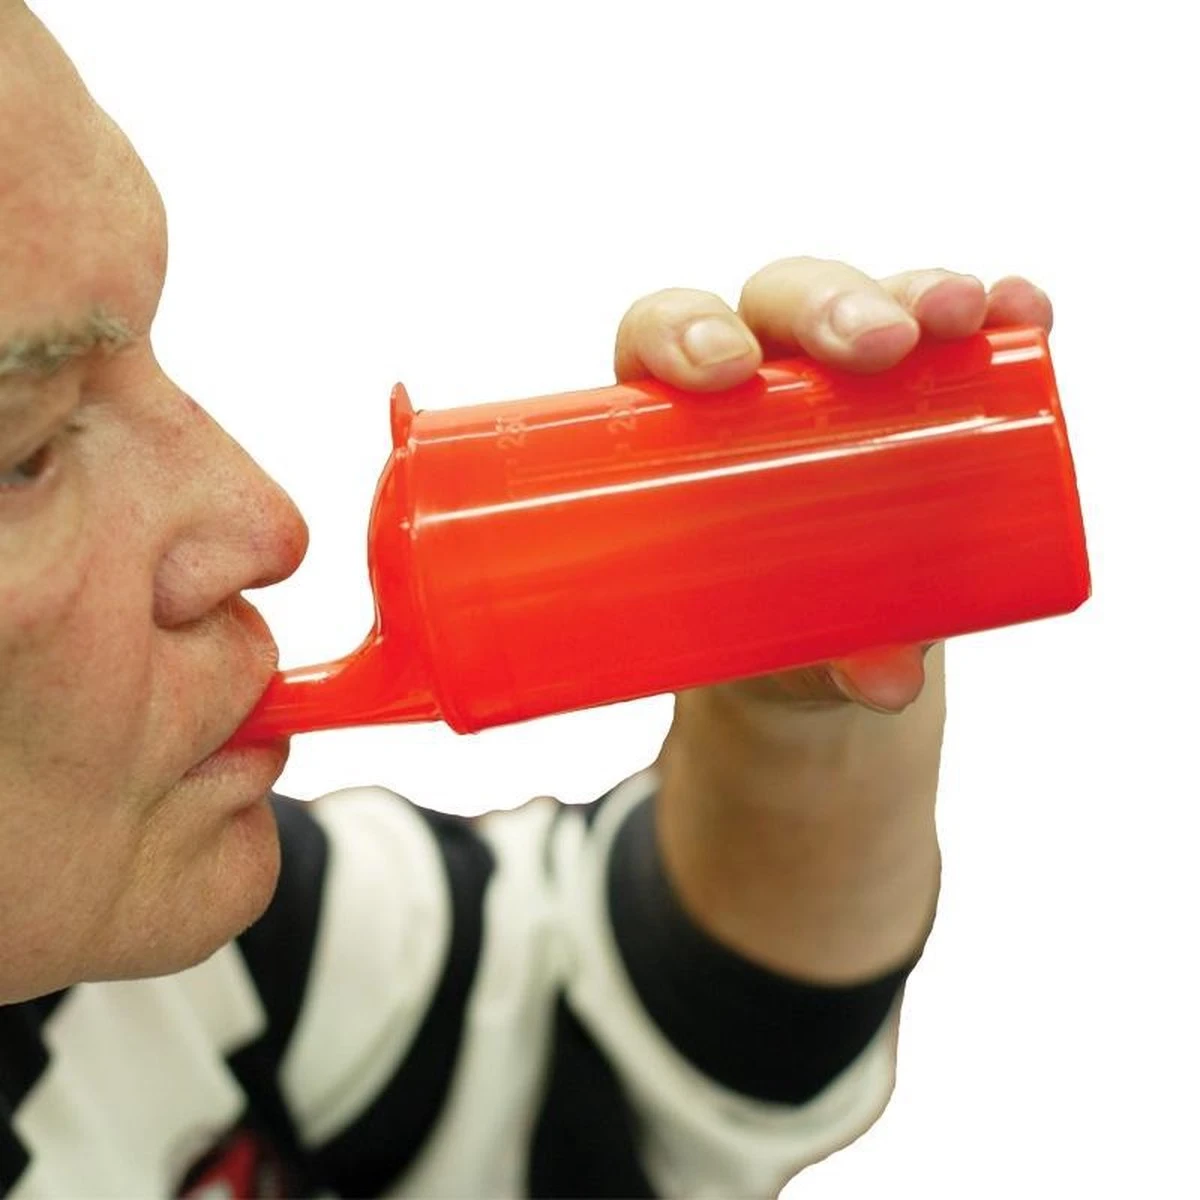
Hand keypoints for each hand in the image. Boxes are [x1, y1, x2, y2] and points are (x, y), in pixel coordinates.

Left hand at [613, 257, 1052, 714]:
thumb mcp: (769, 644)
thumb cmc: (758, 624)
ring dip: (914, 292)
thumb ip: (816, 662)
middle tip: (875, 347)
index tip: (723, 371)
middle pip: (778, 302)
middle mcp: (758, 372)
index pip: (666, 334)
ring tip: (962, 314)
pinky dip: (994, 317)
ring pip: (868, 299)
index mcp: (678, 415)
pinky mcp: (920, 387)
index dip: (684, 328)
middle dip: (826, 305)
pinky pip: (955, 334)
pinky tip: (1022, 312)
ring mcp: (840, 373)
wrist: (819, 640)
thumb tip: (887, 683)